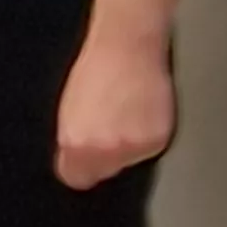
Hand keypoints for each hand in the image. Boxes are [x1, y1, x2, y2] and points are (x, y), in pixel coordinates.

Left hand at [56, 31, 173, 188]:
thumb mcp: (68, 108)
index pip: (75, 177)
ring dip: (126, 146)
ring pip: (127, 160)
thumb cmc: (93, 71)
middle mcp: (105, 149)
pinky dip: (145, 137)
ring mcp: (133, 147)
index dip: (78, 168)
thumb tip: (72, 158)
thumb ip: (72, 138)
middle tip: (105, 130)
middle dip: (103, 156)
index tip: (80, 162)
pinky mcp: (157, 141)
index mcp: (75, 143)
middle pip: (103, 171)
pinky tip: (138, 114)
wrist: (126, 49)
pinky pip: (149, 151)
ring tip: (122, 116)